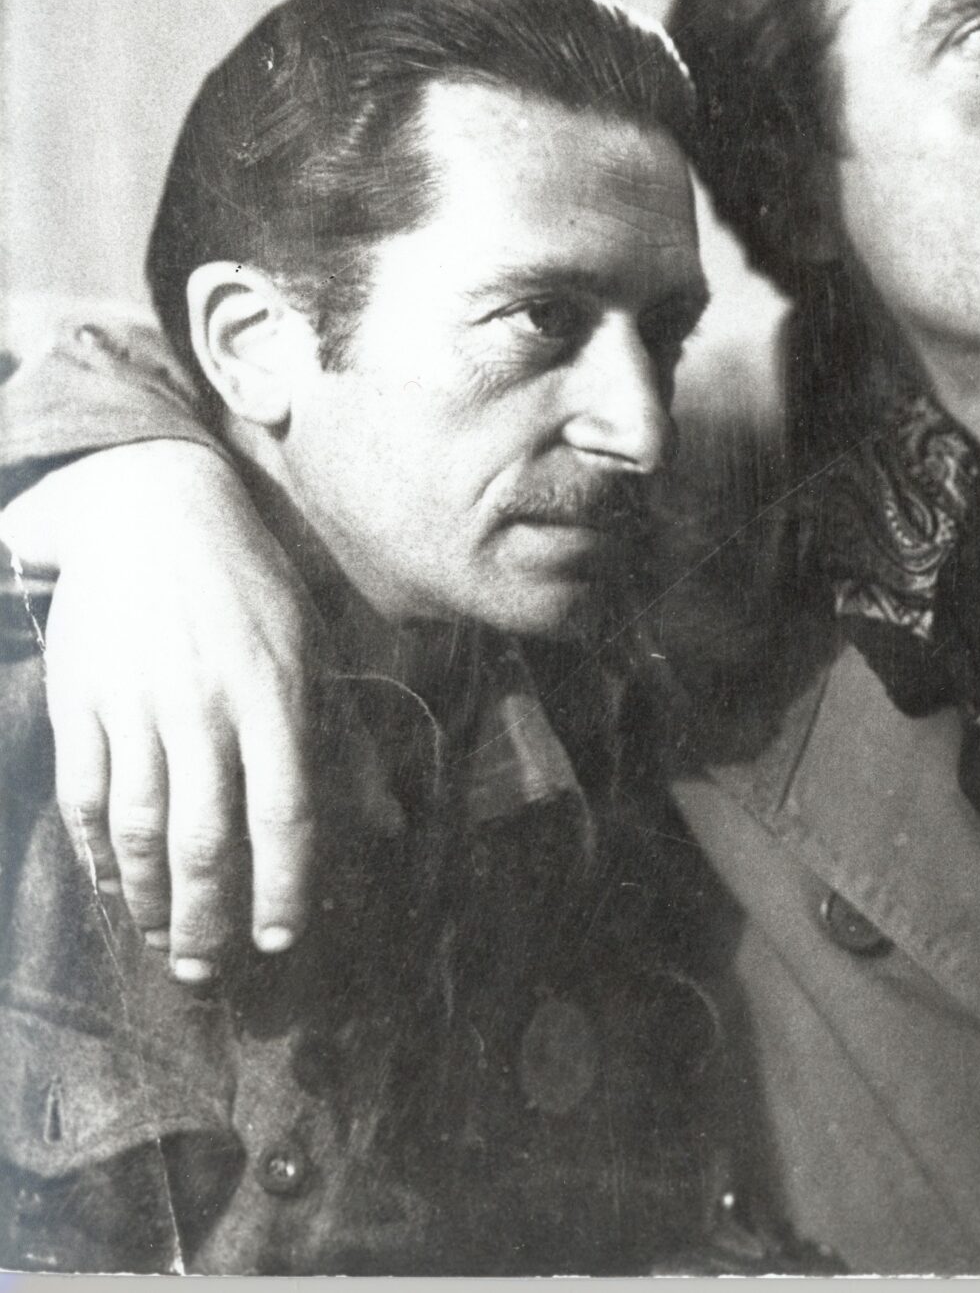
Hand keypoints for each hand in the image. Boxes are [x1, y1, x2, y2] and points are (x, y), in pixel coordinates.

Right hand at [4, 441, 315, 978]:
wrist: (154, 513)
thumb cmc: (253, 591)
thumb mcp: (316, 654)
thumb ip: (347, 745)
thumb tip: (392, 824)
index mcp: (279, 695)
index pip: (288, 812)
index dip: (285, 884)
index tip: (279, 940)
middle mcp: (208, 707)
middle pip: (207, 837)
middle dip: (209, 918)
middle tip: (208, 973)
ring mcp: (137, 705)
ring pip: (139, 828)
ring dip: (151, 899)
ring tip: (164, 942)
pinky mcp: (80, 700)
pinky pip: (83, 795)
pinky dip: (95, 853)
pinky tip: (114, 888)